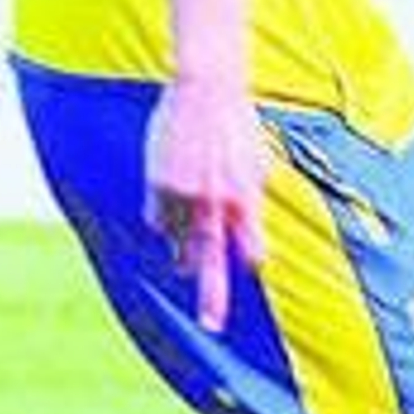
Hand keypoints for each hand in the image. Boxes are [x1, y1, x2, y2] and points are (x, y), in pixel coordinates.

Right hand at [143, 78, 269, 332]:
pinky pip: (155, 219)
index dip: (249, 261)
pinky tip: (168, 202)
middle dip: (212, 296)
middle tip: (211, 324)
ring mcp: (185, 195)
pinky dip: (161, 220)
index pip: (250, 250)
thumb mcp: (257, 166)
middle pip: (213, 261)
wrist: (208, 89)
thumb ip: (252, 204)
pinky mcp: (159, 184)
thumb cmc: (237, 126)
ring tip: (181, 257)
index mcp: (247, 197)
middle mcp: (217, 201)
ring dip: (180, 252)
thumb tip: (252, 248)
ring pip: (177, 243)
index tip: (248, 269)